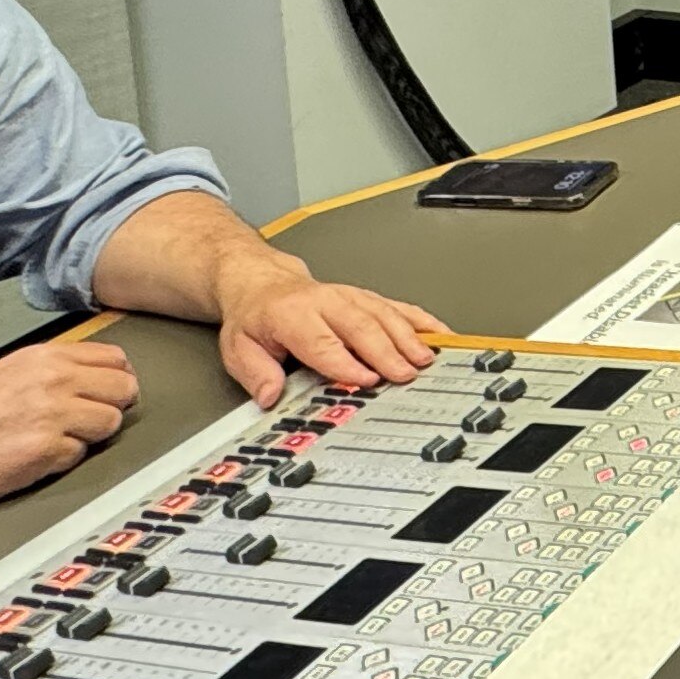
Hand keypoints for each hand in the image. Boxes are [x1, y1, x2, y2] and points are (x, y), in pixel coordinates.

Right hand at [0, 342, 139, 516]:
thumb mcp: (6, 375)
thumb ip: (50, 371)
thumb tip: (93, 379)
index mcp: (42, 356)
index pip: (114, 358)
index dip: (116, 380)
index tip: (106, 395)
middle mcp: (51, 378)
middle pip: (124, 388)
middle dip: (111, 408)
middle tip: (87, 423)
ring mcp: (52, 413)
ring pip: (111, 423)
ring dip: (90, 437)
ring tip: (55, 441)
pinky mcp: (46, 449)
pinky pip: (81, 455)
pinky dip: (63, 461)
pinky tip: (33, 459)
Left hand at [214, 259, 440, 404]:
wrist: (263, 283)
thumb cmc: (256, 318)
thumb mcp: (238, 348)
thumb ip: (255, 373)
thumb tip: (270, 395)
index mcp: (291, 315)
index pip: (321, 341)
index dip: (345, 361)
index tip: (366, 379)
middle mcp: (325, 301)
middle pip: (360, 326)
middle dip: (385, 351)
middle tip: (404, 373)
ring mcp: (350, 297)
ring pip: (383, 314)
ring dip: (407, 337)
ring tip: (425, 359)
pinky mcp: (367, 298)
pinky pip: (399, 307)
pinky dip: (422, 321)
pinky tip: (441, 335)